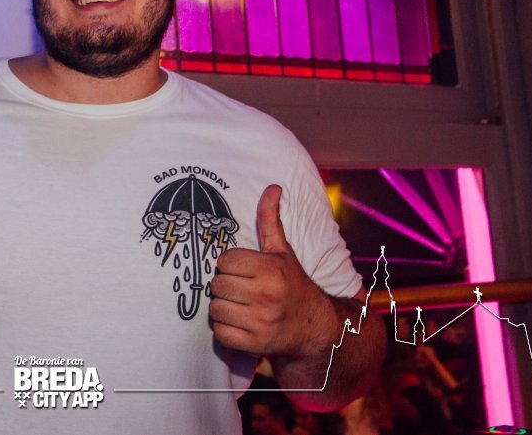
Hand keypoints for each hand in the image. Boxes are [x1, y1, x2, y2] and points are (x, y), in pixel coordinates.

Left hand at [209, 185, 334, 358]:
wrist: (316, 327)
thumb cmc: (293, 283)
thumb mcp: (282, 251)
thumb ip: (270, 219)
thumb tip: (272, 186)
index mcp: (271, 270)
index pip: (224, 260)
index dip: (230, 265)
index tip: (243, 270)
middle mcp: (266, 295)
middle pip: (217, 284)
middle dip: (225, 285)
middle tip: (240, 288)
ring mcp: (261, 322)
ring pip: (215, 309)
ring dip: (223, 307)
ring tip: (239, 305)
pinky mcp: (255, 344)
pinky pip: (220, 332)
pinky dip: (225, 329)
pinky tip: (240, 323)